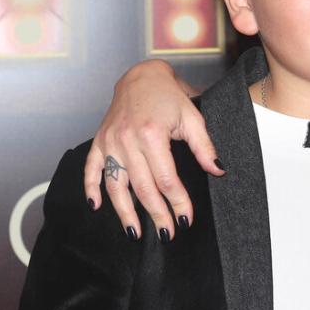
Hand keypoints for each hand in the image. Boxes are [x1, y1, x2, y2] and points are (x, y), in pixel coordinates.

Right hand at [83, 59, 220, 240]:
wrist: (141, 76)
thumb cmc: (169, 95)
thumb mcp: (193, 117)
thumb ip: (204, 146)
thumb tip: (218, 170)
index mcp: (152, 135)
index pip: (166, 178)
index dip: (177, 201)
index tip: (186, 218)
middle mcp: (127, 140)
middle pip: (142, 187)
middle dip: (156, 214)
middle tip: (167, 233)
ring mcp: (110, 142)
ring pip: (115, 185)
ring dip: (124, 212)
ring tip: (134, 233)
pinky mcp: (99, 142)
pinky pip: (91, 169)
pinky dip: (91, 188)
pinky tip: (96, 206)